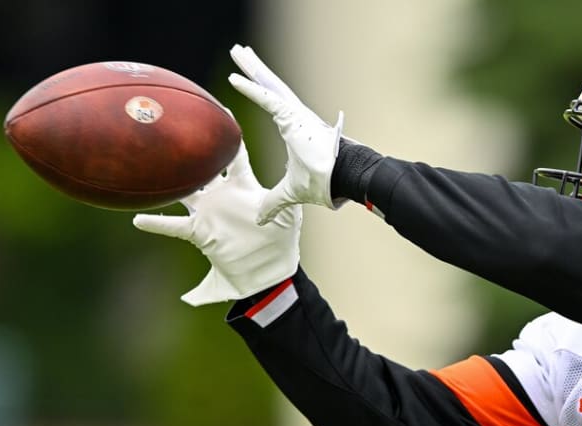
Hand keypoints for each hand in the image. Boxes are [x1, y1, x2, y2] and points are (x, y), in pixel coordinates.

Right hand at [133, 143, 301, 305]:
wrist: (267, 269)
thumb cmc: (281, 239)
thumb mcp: (288, 215)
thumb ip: (284, 198)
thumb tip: (291, 184)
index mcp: (243, 186)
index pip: (233, 155)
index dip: (227, 135)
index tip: (220, 112)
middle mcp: (221, 194)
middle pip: (202, 166)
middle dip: (191, 150)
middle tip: (174, 128)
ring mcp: (208, 212)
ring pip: (183, 191)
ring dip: (168, 181)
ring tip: (147, 166)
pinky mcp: (199, 231)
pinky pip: (174, 226)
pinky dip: (157, 223)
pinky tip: (139, 219)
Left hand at [229, 44, 344, 223]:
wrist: (345, 182)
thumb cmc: (326, 184)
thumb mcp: (290, 194)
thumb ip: (273, 203)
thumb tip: (259, 218)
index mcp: (296, 129)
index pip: (272, 104)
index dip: (258, 91)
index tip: (244, 79)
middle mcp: (296, 117)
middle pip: (270, 87)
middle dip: (254, 70)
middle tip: (239, 52)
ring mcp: (297, 115)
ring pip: (269, 85)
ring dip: (252, 68)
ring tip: (237, 51)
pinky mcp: (295, 118)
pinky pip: (269, 99)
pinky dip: (253, 89)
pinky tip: (236, 78)